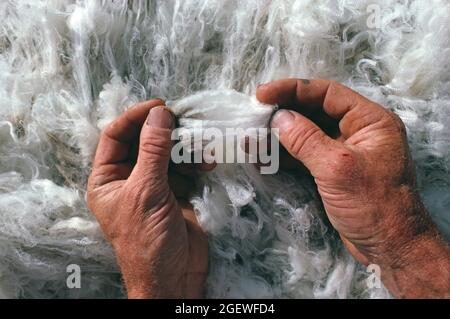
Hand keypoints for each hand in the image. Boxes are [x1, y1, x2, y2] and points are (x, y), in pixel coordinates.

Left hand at [87, 100, 207, 298]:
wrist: (173, 276)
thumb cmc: (147, 240)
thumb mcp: (146, 191)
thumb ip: (153, 151)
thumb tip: (160, 114)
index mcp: (107, 179)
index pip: (115, 136)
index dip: (135, 118)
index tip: (160, 106)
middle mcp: (129, 178)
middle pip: (144, 141)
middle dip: (165, 132)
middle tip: (185, 122)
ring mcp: (155, 184)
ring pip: (168, 153)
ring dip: (185, 148)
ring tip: (201, 149)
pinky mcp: (178, 192)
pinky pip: (185, 168)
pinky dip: (196, 163)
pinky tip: (207, 164)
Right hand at [257, 79, 449, 297]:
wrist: (390, 248)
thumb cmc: (372, 204)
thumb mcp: (337, 167)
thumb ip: (305, 139)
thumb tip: (278, 117)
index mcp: (369, 120)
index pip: (326, 93)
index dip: (292, 89)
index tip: (262, 94)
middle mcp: (358, 131)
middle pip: (314, 112)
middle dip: (282, 115)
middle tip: (253, 117)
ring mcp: (344, 152)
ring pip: (306, 135)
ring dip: (279, 138)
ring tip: (251, 141)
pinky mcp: (333, 172)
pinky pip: (305, 157)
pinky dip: (285, 158)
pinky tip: (263, 160)